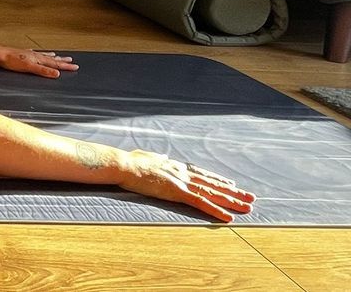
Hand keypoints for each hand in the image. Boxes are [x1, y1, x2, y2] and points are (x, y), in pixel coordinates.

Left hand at [0, 45, 77, 77]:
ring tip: (58, 55)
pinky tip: (37, 53)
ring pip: (44, 55)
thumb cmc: (11, 61)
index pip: (55, 64)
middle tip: (71, 60)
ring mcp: (29, 54)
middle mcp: (35, 55)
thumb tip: (57, 74)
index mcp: (38, 59)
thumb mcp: (29, 68)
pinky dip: (39, 54)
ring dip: (52, 56)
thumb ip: (43, 71)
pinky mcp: (22, 54)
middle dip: (62, 61)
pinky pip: (35, 53)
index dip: (65, 66)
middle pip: (52, 59)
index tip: (75, 67)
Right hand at [117, 149, 255, 221]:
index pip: (202, 174)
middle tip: (250, 197)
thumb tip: (164, 157)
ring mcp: (181, 182)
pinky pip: (201, 203)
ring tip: (248, 207)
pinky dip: (215, 210)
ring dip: (231, 201)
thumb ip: (158, 158)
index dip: (218, 180)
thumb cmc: (130, 161)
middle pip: (213, 184)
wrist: (123, 164)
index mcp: (176, 166)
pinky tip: (228, 217)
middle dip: (233, 192)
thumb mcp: (147, 157)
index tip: (231, 185)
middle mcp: (183, 173)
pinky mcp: (176, 192)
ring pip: (212, 193)